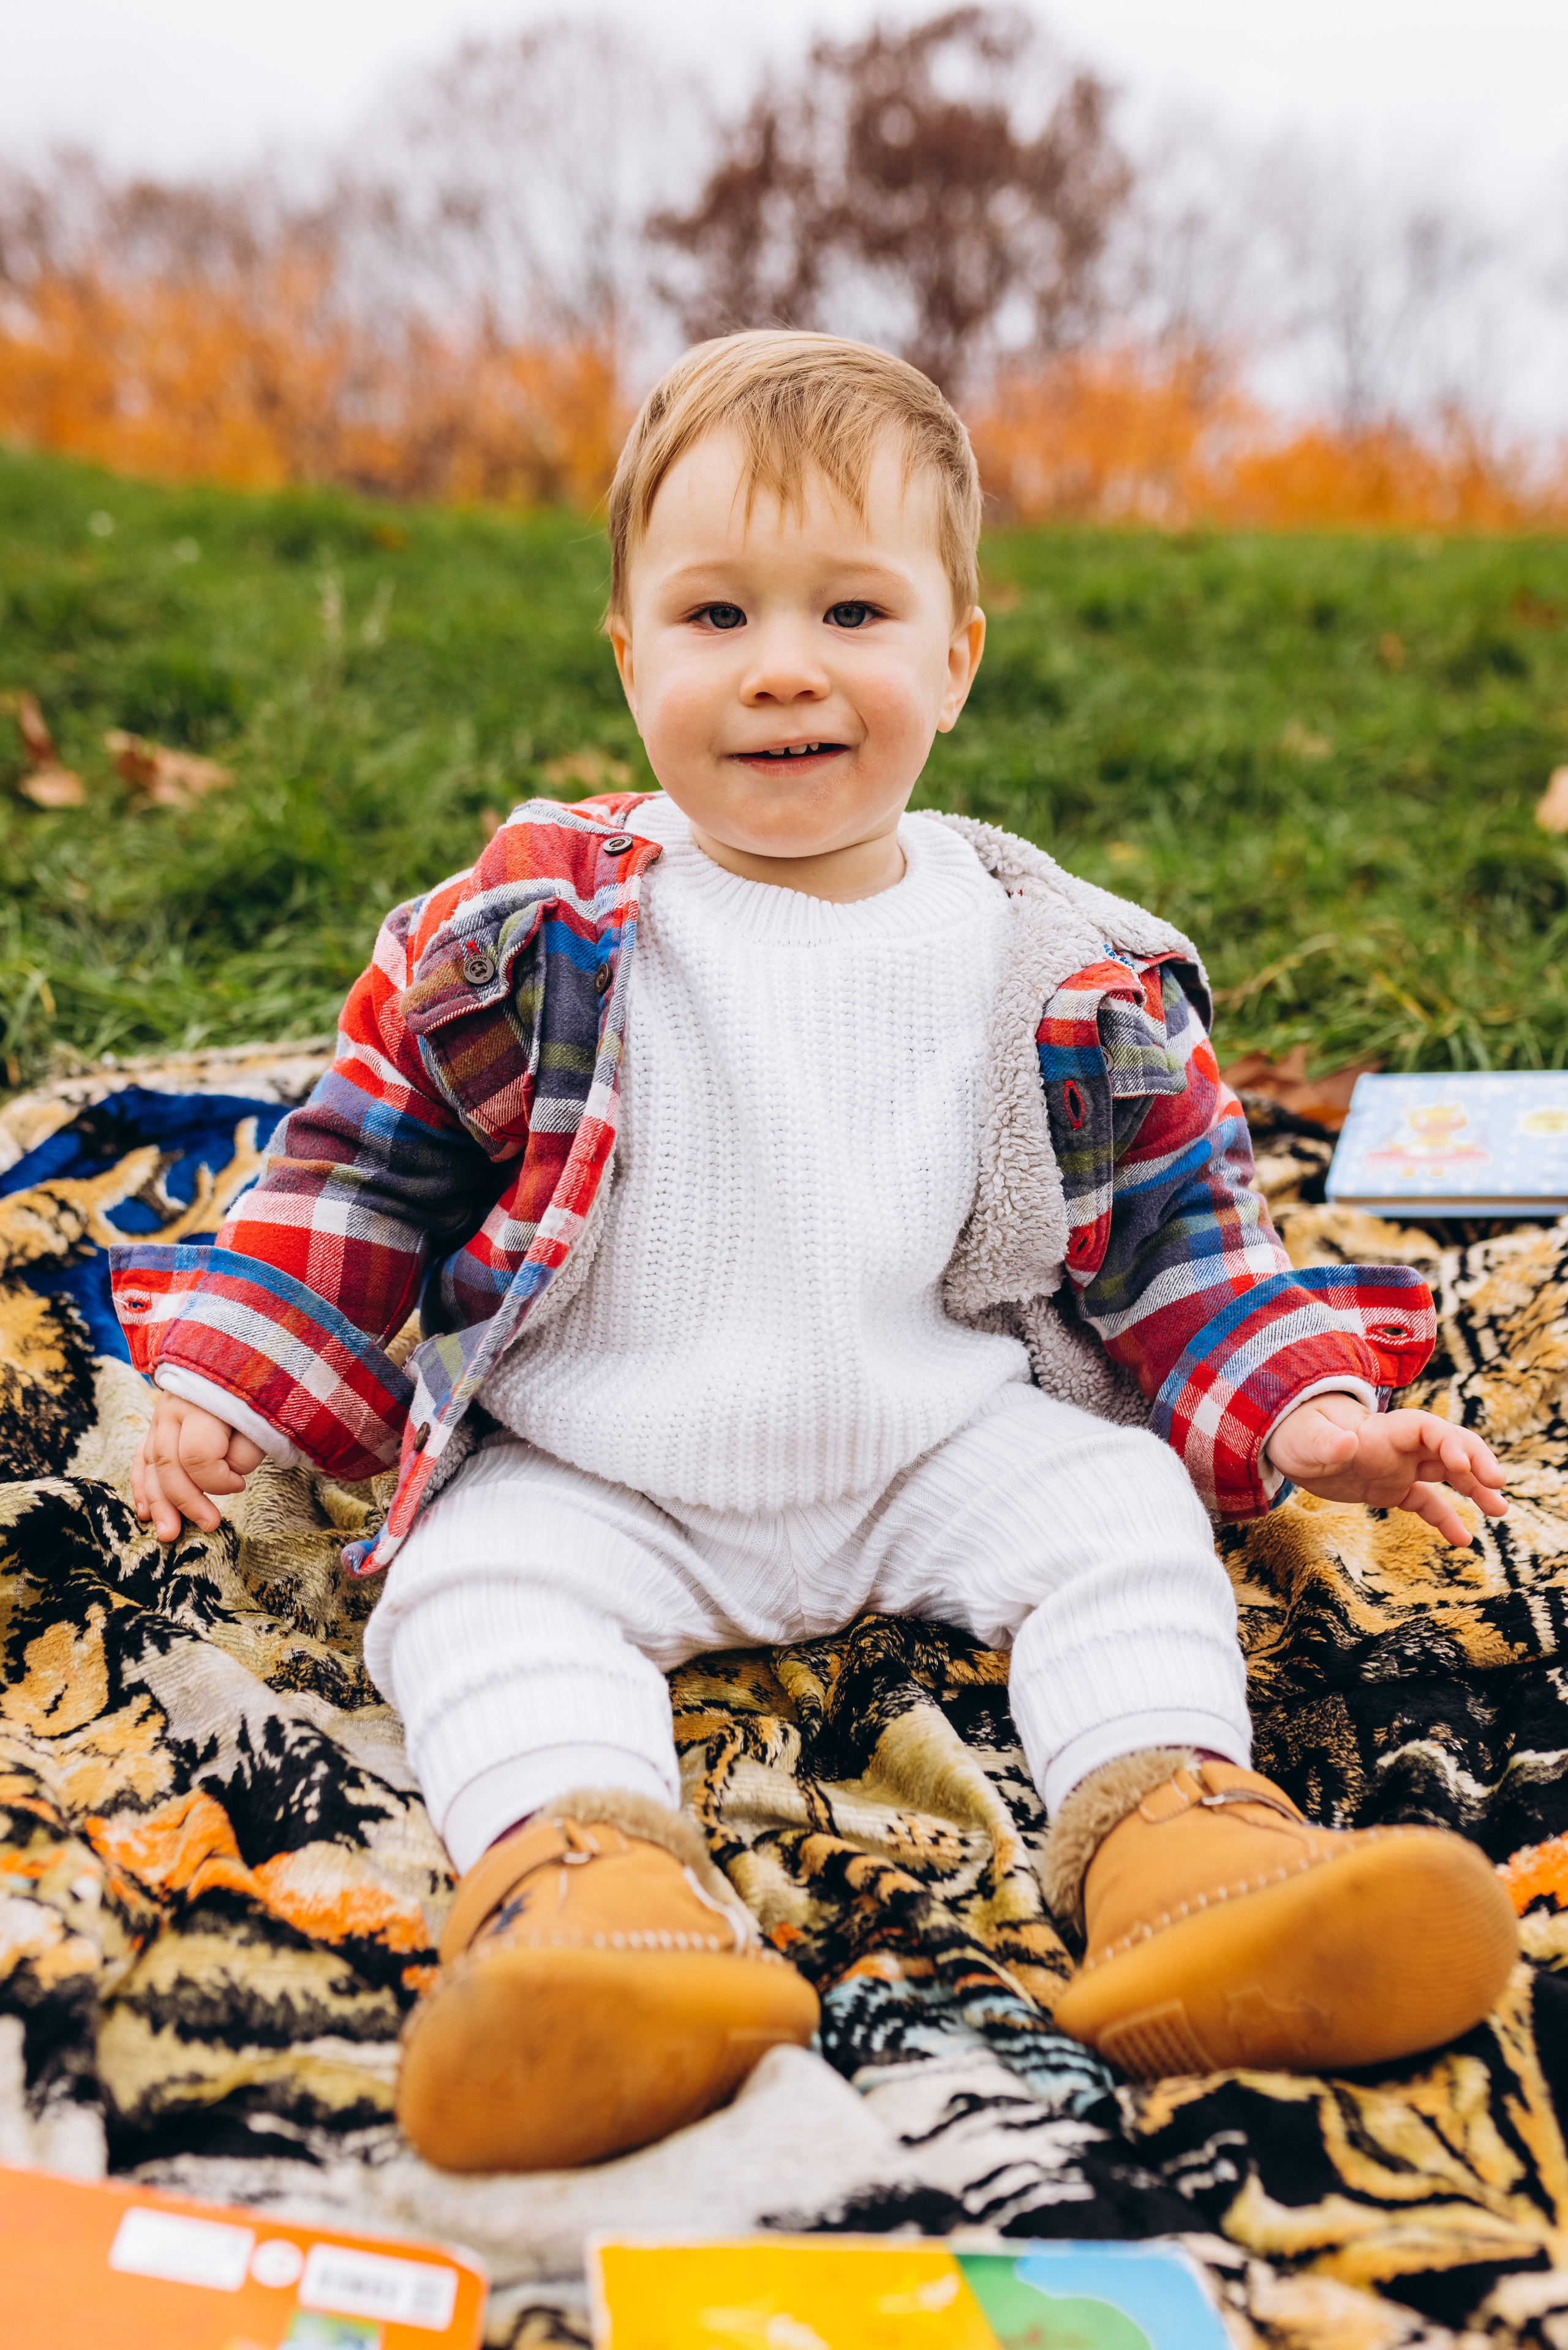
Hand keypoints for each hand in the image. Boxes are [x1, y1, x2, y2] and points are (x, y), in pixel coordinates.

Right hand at [132, 1394, 265, 1541]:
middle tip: (208, 1526)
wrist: (245, 1353)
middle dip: (186, 1502)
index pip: (197, 1456)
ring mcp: (160, 1415)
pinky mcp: (157, 1423)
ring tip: (168, 1533)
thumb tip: (227, 1473)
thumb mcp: (263, 1413)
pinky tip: (145, 1511)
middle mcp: (173, 1409)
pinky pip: (142, 1457)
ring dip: (158, 1502)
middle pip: (168, 1465)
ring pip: (150, 1464)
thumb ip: (246, 1447)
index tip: (241, 1484)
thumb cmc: (260, 1387)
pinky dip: (143, 1485)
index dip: (219, 1480)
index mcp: (201, 1404)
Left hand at [1265, 1391, 1506, 1547]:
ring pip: (1447, 1473)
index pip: (1427, 1428)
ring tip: (1501, 1511)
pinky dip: (1445, 1519)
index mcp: (1383, 1431)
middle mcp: (1399, 1446)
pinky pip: (1426, 1502)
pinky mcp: (1392, 1488)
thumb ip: (1325, 1443)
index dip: (1450, 1442)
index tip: (1465, 1465)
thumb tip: (1345, 1444)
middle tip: (1497, 1485)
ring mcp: (1399, 1467)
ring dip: (1475, 1488)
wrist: (1290, 1443)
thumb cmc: (1296, 1435)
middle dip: (1477, 1461)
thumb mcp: (1303, 1441)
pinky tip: (1463, 1540)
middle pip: (1449, 1446)